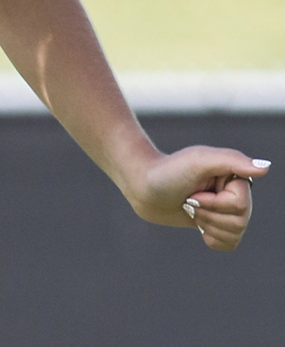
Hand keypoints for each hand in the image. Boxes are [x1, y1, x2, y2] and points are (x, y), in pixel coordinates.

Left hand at [126, 145, 267, 249]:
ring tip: (190, 208)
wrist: (141, 185)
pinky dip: (213, 239)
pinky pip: (229, 243)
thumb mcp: (198, 161)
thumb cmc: (167, 170)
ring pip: (235, 233)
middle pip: (240, 221)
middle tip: (189, 201)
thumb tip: (264, 168)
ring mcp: (224, 208)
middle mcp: (234, 192)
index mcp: (235, 176)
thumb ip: (231, 160)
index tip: (193, 191)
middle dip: (208, 215)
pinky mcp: (213, 222)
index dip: (215, 203)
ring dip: (206, 224)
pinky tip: (198, 227)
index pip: (241, 204)